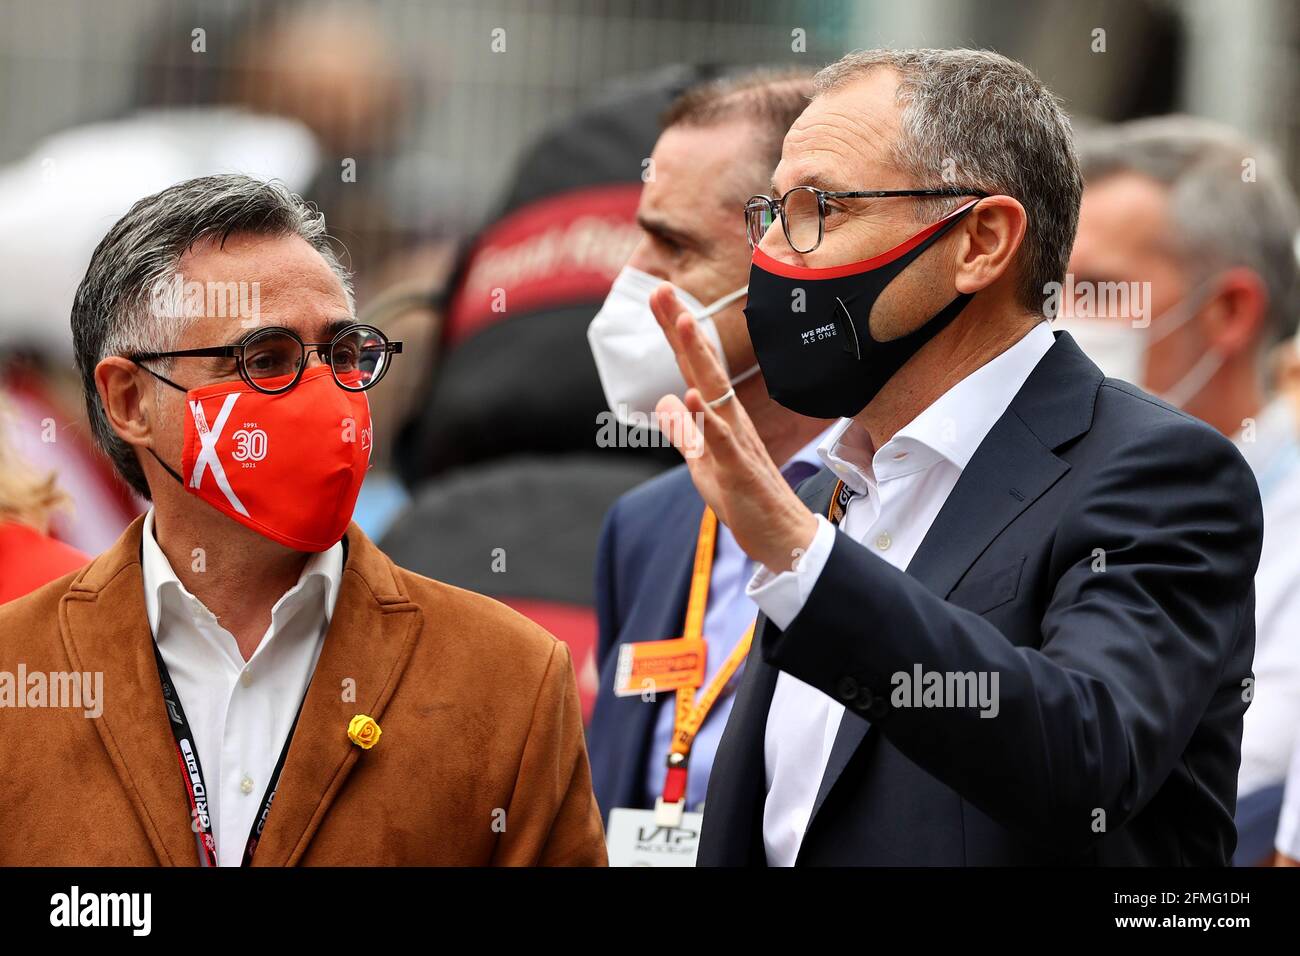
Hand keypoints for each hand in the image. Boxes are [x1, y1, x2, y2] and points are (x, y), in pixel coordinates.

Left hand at [649, 283, 817, 573]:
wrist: (782, 536)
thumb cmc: (744, 498)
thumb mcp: (701, 464)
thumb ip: (683, 432)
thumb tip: (665, 399)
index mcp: (718, 417)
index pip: (692, 367)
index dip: (675, 333)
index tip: (658, 296)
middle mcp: (730, 420)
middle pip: (703, 366)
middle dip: (682, 328)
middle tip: (662, 289)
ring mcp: (737, 442)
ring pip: (715, 393)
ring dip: (700, 358)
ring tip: (685, 324)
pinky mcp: (740, 470)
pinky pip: (724, 442)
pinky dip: (709, 420)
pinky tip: (694, 397)